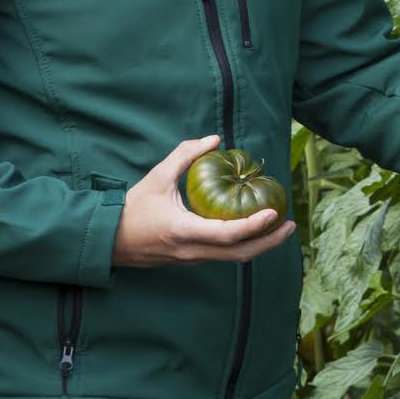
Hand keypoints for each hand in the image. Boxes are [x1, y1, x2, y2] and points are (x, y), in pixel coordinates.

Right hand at [111, 135, 296, 267]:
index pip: (227, 234)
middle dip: (269, 242)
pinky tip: (254, 229)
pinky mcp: (191, 259)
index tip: (274, 213)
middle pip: (239, 254)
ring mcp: (192, 259)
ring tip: (280, 228)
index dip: (253, 225)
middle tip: (290, 225)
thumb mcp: (157, 177)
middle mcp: (192, 251)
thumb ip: (185, 155)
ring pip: (233, 258)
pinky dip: (244, 245)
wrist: (109, 241)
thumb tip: (215, 140)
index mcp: (184, 231)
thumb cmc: (133, 208)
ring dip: (260, 245)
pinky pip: (224, 255)